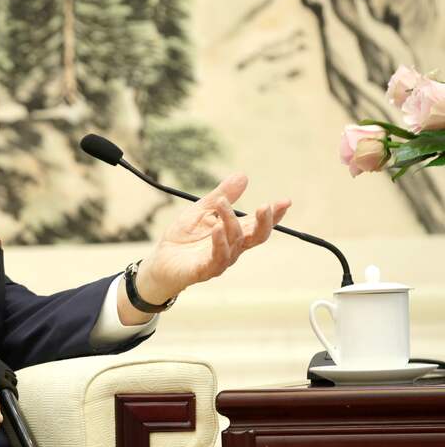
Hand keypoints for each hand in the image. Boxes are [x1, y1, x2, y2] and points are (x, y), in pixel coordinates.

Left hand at [139, 173, 291, 301]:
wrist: (161, 261)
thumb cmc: (183, 238)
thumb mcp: (201, 210)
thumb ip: (222, 195)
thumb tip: (243, 175)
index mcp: (234, 233)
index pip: (259, 224)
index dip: (274, 214)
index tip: (285, 201)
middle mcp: (233, 248)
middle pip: (257, 237)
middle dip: (265, 222)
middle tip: (265, 205)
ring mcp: (220, 260)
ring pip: (235, 243)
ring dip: (231, 222)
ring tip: (222, 204)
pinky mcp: (204, 270)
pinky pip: (217, 259)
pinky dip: (219, 243)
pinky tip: (217, 228)